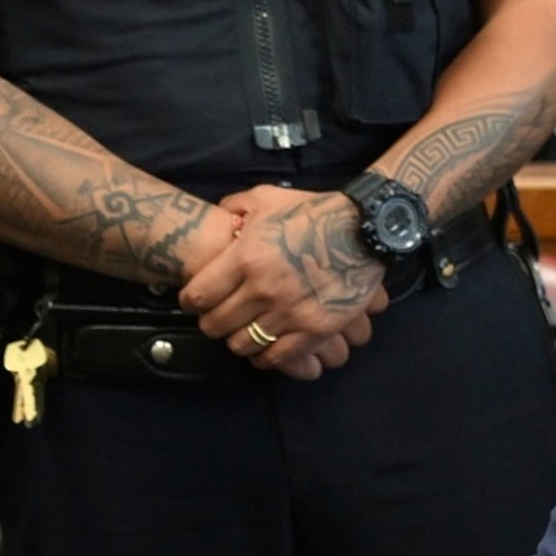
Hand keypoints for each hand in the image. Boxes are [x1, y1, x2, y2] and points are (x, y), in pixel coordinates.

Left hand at [177, 187, 386, 377]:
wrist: (365, 230)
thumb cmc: (314, 212)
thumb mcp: (268, 198)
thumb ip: (235, 206)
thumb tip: (221, 219)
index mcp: (246, 257)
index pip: (198, 296)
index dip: (191, 301)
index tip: (196, 301)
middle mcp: (263, 289)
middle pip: (216, 325)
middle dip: (211, 323)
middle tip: (219, 317)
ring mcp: (290, 312)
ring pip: (242, 345)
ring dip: (238, 340)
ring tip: (244, 331)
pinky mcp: (314, 330)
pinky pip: (277, 357)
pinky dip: (266, 356)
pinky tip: (266, 347)